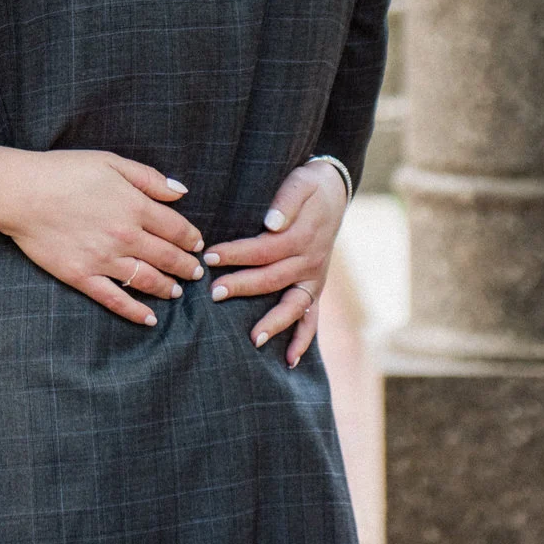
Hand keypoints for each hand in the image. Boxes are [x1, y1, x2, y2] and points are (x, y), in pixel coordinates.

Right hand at [0, 150, 206, 327]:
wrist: (21, 192)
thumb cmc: (64, 171)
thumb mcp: (110, 161)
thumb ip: (149, 178)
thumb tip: (181, 193)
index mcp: (135, 206)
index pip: (176, 228)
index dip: (191, 238)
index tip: (197, 244)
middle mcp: (125, 236)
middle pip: (168, 257)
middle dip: (187, 266)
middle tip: (196, 272)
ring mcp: (104, 260)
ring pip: (148, 280)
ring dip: (168, 288)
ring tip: (177, 292)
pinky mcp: (83, 277)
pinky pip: (116, 300)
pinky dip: (136, 312)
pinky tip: (149, 318)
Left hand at [202, 160, 347, 366]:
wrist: (334, 191)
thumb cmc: (308, 185)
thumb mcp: (300, 183)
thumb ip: (286, 201)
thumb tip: (271, 223)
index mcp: (301, 236)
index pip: (264, 248)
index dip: (236, 253)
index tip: (208, 256)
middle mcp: (310, 261)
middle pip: (272, 278)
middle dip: (242, 287)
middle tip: (214, 293)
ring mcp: (314, 278)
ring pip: (293, 305)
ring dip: (274, 323)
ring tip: (252, 339)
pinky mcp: (315, 287)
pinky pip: (312, 317)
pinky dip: (303, 339)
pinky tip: (289, 360)